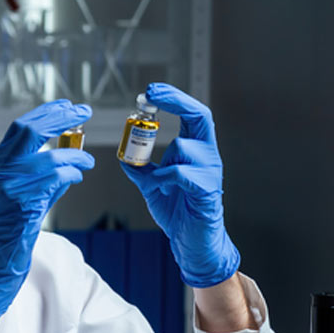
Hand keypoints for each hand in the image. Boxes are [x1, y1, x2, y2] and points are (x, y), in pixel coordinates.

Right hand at [0, 100, 93, 322]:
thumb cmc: (5, 235)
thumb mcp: (18, 198)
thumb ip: (41, 178)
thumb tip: (70, 161)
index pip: (19, 129)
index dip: (46, 113)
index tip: (67, 106)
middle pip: (29, 131)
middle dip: (60, 117)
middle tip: (83, 112)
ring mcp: (8, 188)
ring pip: (48, 157)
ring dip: (74, 156)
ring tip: (86, 161)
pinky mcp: (22, 204)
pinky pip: (54, 179)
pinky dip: (71, 173)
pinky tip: (77, 176)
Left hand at [119, 83, 239, 287]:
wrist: (191, 242)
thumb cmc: (177, 211)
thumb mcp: (151, 185)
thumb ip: (140, 168)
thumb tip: (123, 156)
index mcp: (195, 150)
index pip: (192, 114)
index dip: (174, 98)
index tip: (151, 90)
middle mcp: (207, 156)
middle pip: (201, 116)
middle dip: (176, 101)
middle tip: (150, 94)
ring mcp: (210, 172)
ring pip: (184, 148)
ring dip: (162, 158)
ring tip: (156, 180)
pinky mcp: (207, 190)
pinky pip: (182, 173)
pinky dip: (164, 178)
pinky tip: (160, 188)